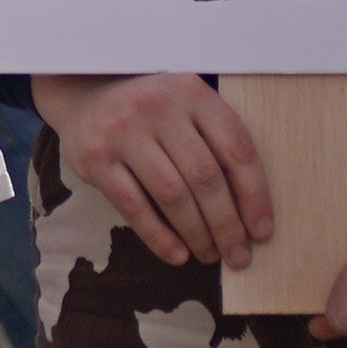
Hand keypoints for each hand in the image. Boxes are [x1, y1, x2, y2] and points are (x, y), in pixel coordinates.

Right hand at [30, 72, 271, 268]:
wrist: (83, 94)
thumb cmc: (151, 112)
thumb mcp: (186, 107)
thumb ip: (215, 143)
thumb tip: (250, 212)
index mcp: (192, 92)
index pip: (236, 149)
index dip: (254, 195)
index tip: (262, 231)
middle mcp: (158, 106)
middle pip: (205, 177)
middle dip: (227, 225)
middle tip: (238, 255)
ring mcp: (124, 132)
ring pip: (172, 195)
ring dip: (197, 234)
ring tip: (209, 255)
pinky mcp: (96, 158)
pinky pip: (134, 207)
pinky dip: (159, 237)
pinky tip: (177, 255)